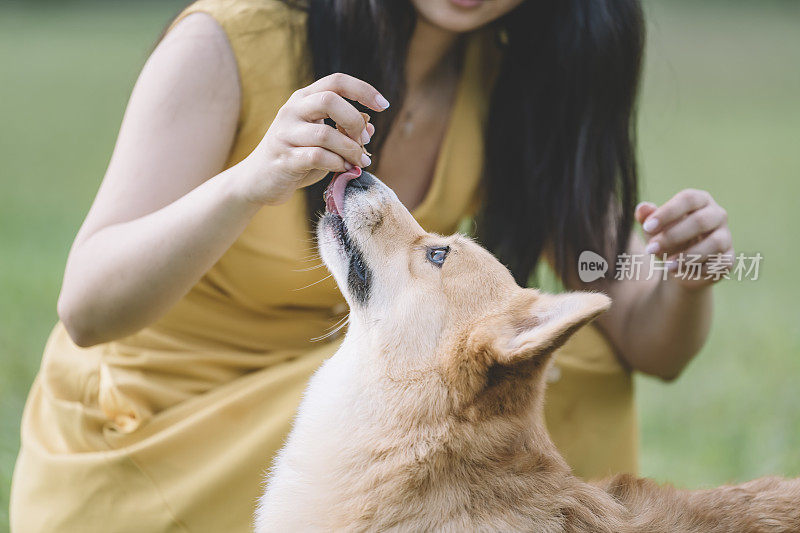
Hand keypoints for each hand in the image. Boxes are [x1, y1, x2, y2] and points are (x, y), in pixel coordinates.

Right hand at [236, 73, 388, 205]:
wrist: (257, 181)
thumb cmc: (295, 157)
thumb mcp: (321, 141)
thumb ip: (343, 132)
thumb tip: (370, 127)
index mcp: (303, 99)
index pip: (336, 82)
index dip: (363, 90)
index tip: (384, 105)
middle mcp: (292, 111)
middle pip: (330, 100)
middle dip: (355, 120)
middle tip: (364, 140)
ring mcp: (285, 134)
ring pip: (326, 133)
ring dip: (350, 149)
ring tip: (360, 160)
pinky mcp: (284, 158)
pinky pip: (318, 157)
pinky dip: (337, 164)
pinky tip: (343, 169)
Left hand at [636, 189, 733, 288]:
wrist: (677, 266)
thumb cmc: (666, 239)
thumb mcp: (653, 229)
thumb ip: (647, 217)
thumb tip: (642, 208)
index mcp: (699, 200)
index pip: (688, 199)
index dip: (668, 212)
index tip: (648, 226)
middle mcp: (717, 215)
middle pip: (700, 221)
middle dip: (673, 236)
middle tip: (650, 249)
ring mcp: (726, 236)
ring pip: (714, 243)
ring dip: (687, 256)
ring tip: (665, 266)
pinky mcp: (728, 258)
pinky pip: (719, 263)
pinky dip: (699, 269)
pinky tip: (680, 272)